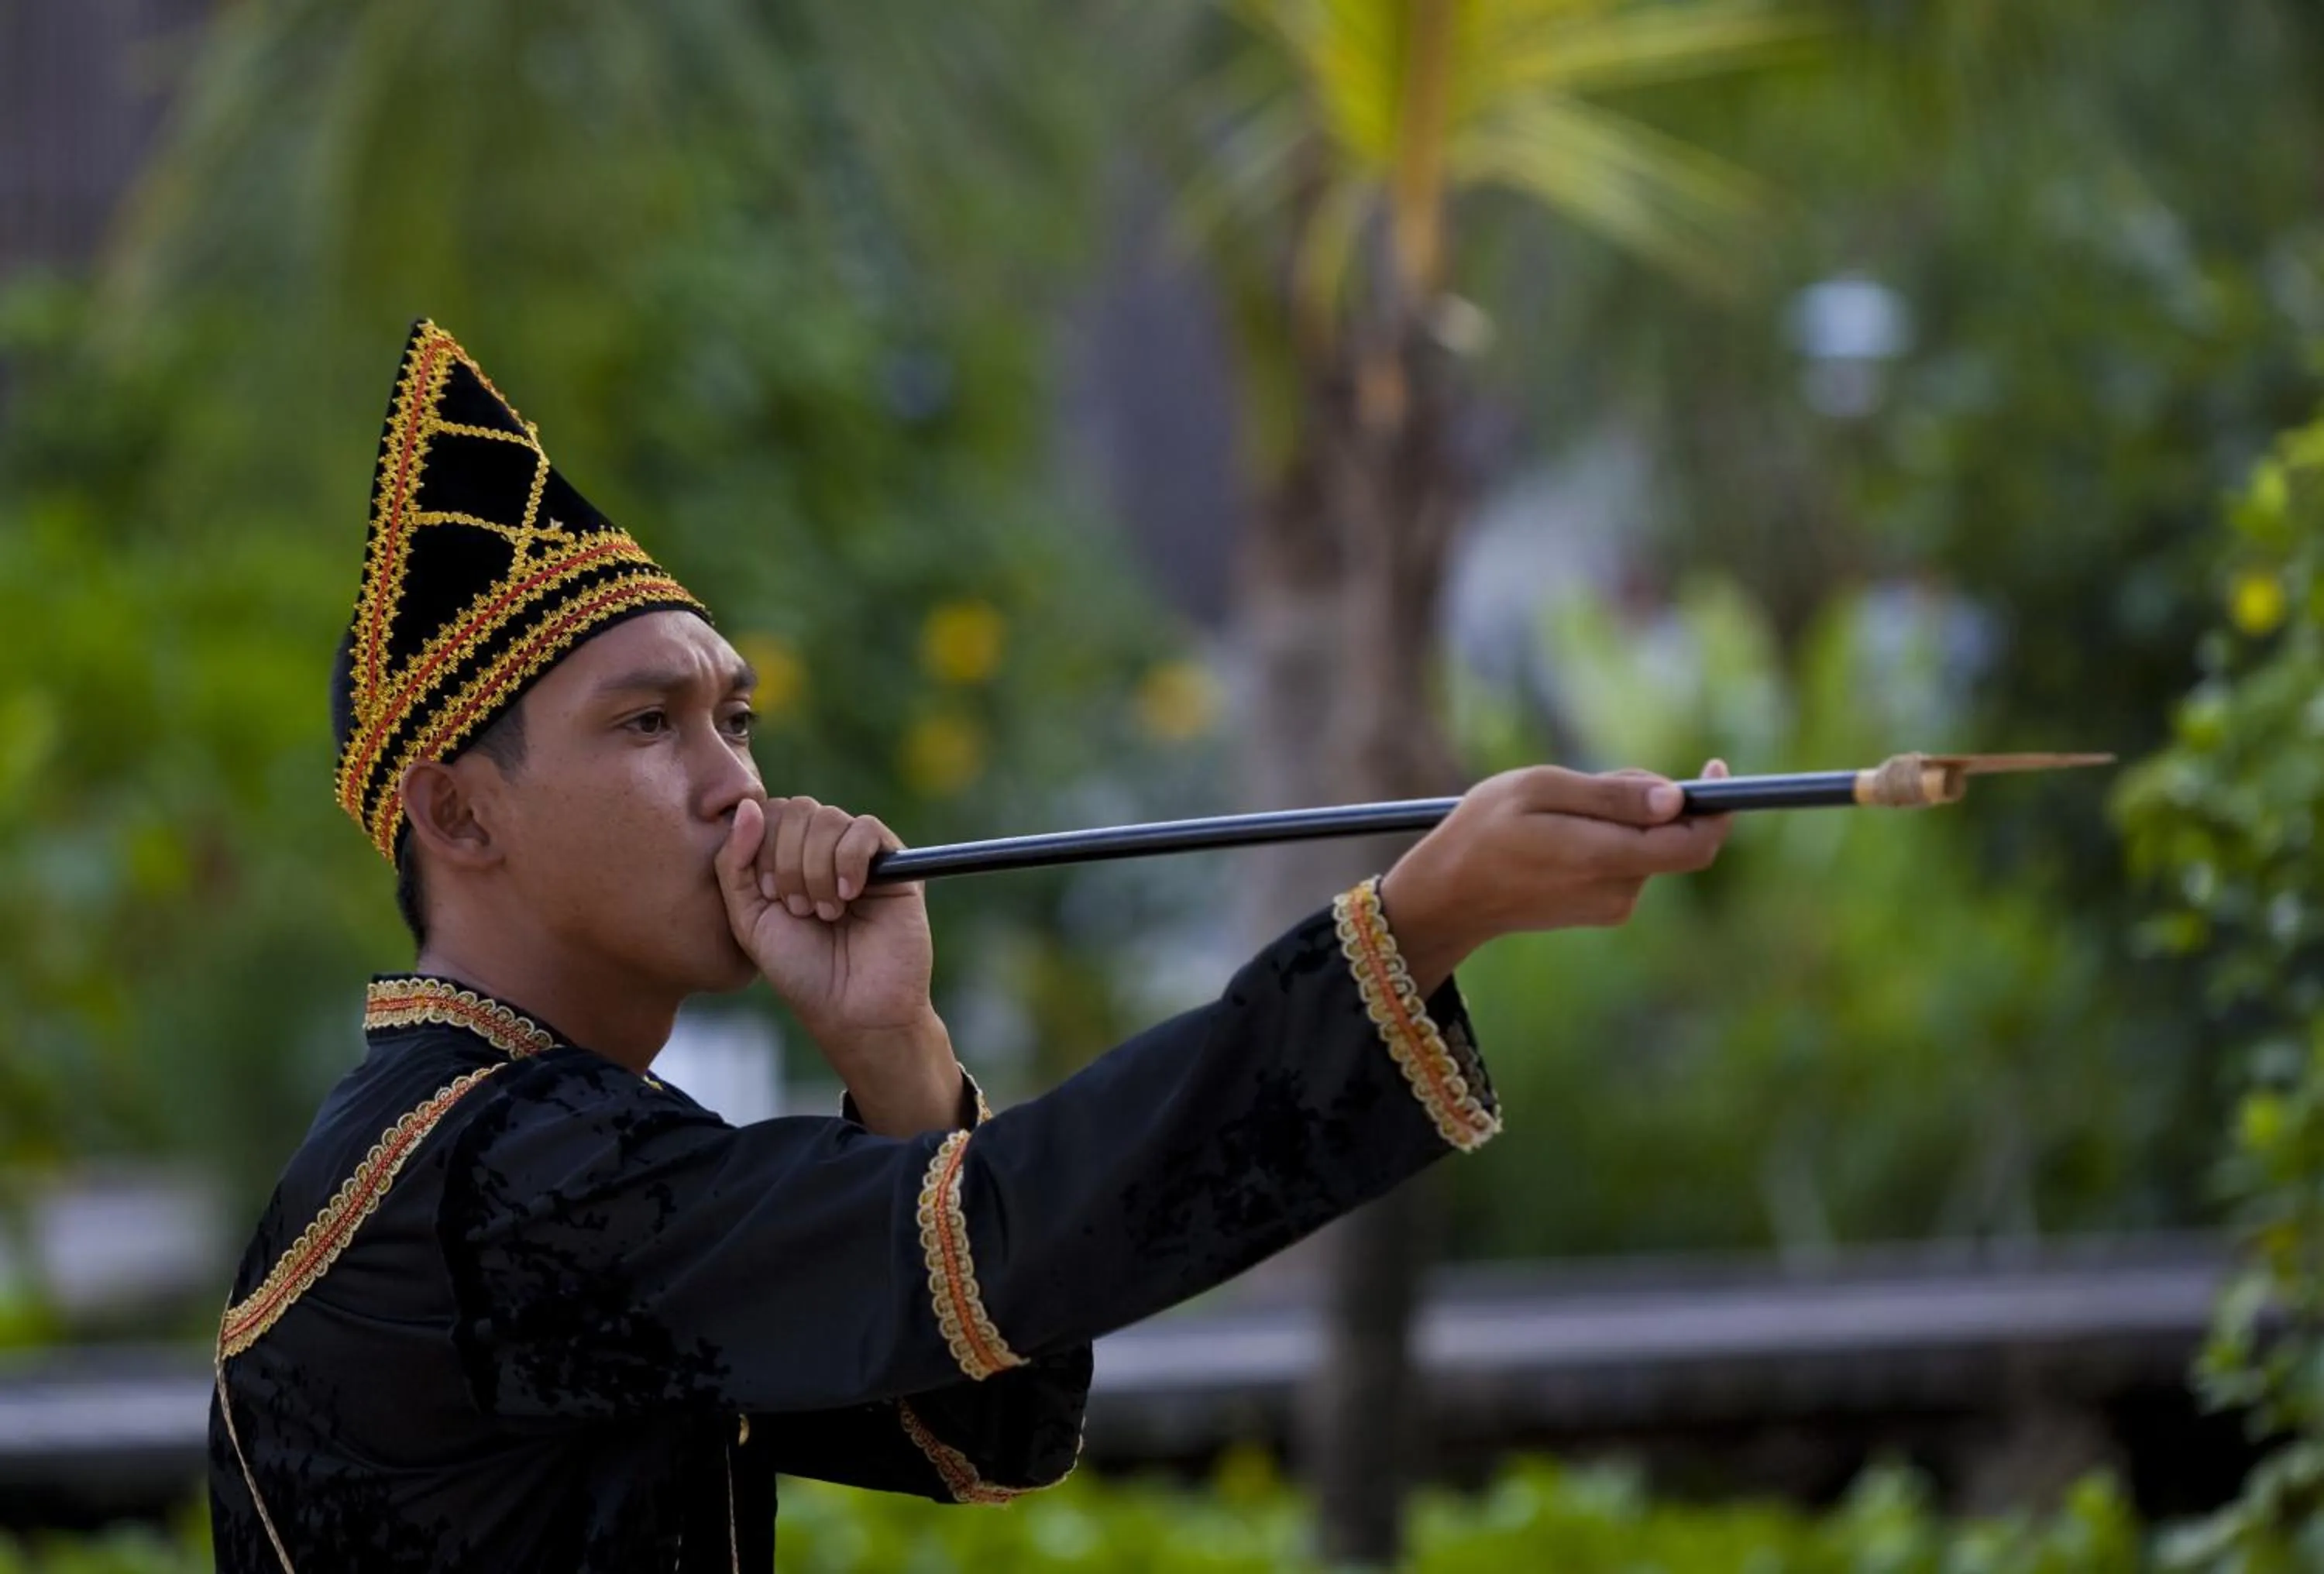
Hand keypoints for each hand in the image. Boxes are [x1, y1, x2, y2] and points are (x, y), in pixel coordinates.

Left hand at [714, 796, 961, 1134]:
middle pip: (795, 809)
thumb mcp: (748, 919)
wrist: (853, 1009)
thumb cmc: (800, 970)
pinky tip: (849, 897)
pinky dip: (849, 861)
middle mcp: (823, 850)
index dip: (760, 848)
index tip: (769, 897)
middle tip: (798, 909)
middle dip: (787, 861)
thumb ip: (734, 864)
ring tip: (825, 913)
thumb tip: (747, 806)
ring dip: (816, 870)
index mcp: (786, 858)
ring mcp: (860, 854)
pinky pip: (865, 829)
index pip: (767, 813)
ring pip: (828, 818)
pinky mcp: (895, 863)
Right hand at [1377, 761, 1733, 994]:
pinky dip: (1611, 838)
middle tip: (1592, 782)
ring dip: (1626, 818)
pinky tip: (1562, 834)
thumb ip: (1612, 794)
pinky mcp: (1601, 910)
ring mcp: (1611, 906)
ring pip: (1648, 847)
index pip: (1694, 844)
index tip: (1716, 768)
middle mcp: (1618, 891)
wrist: (1448, 896)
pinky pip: (1627, 862)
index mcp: (1603, 857)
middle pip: (1672, 837)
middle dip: (1654, 801)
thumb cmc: (1483, 832)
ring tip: (1562, 810)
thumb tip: (1677, 798)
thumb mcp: (1539, 789)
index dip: (1717, 808)